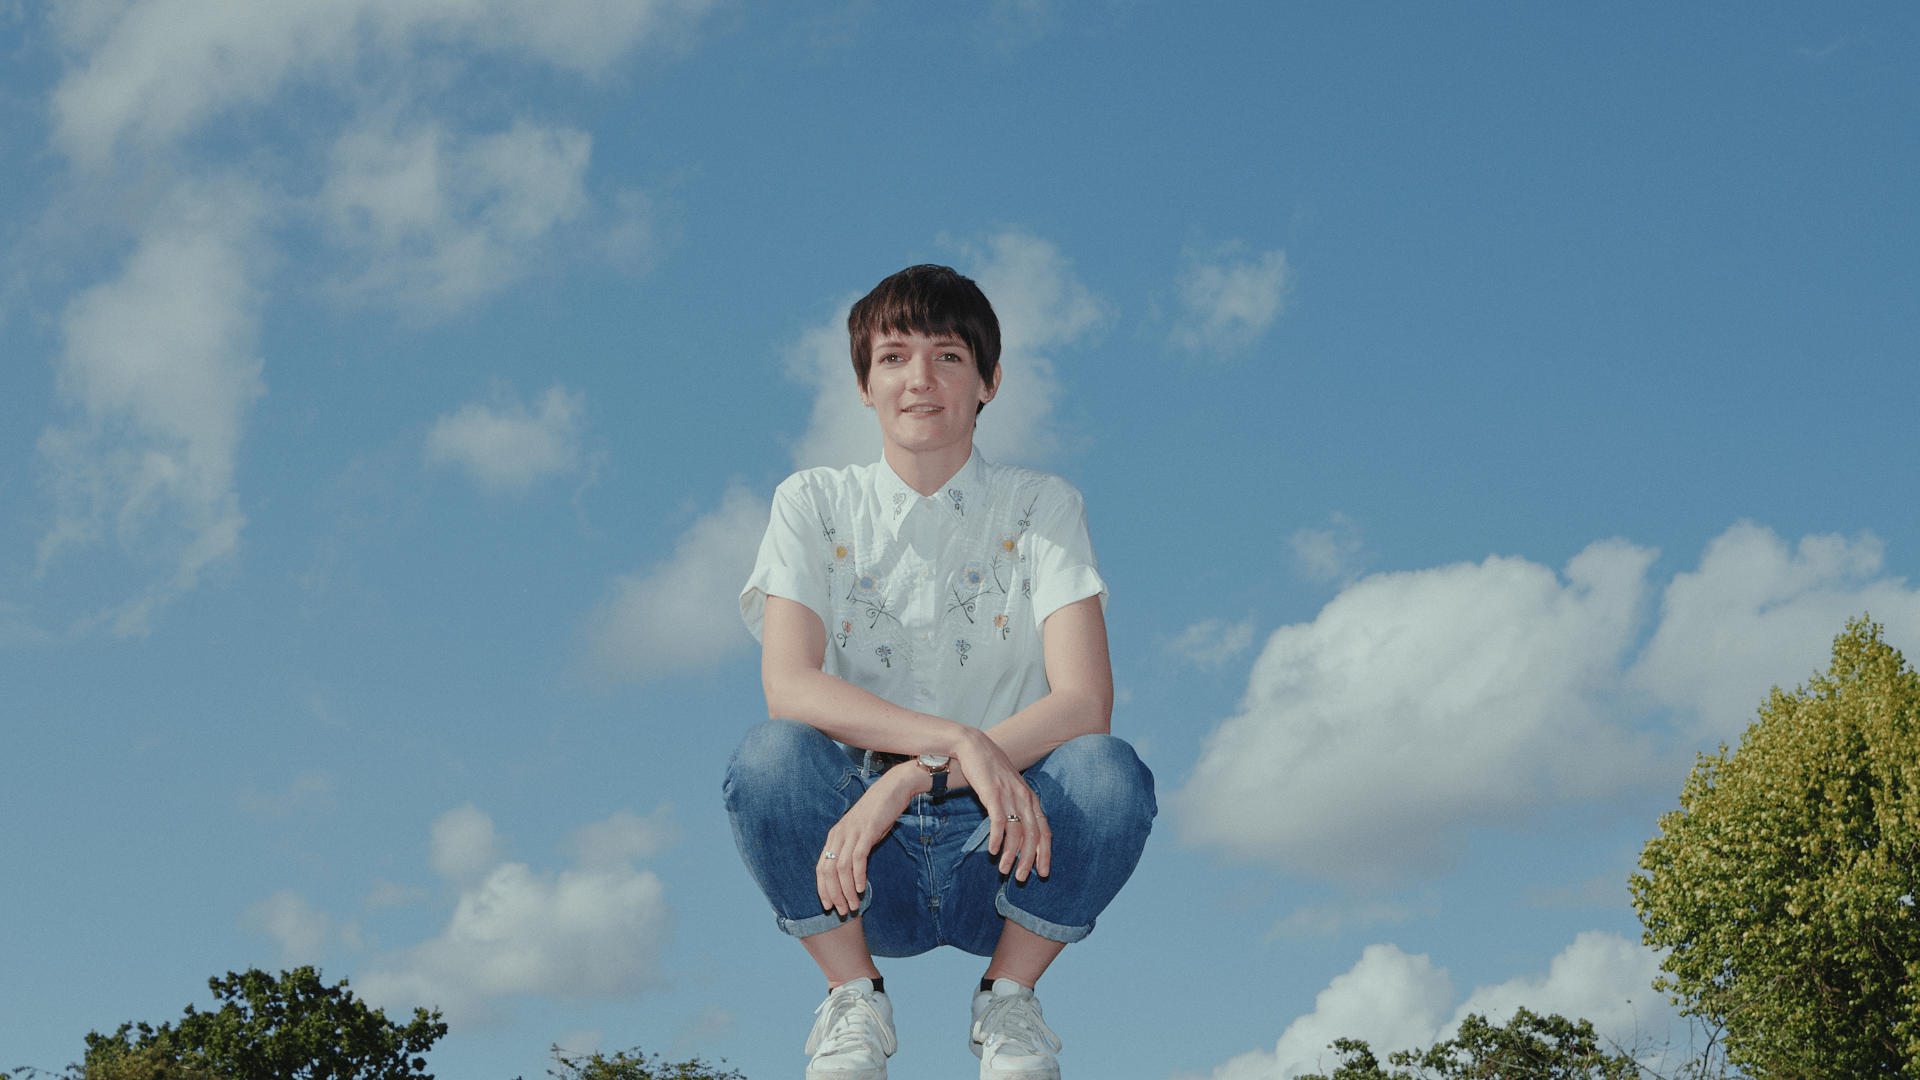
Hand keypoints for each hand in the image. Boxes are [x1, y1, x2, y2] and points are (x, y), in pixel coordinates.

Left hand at [816, 766, 919, 915]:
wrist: (892, 789)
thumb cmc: (877, 814)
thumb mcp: (860, 832)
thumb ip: (852, 849)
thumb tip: (850, 874)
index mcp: (834, 836)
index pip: (820, 868)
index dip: (822, 889)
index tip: (828, 906)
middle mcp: (839, 835)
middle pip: (828, 871)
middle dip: (834, 895)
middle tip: (843, 911)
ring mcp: (852, 832)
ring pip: (841, 868)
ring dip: (846, 891)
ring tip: (854, 906)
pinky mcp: (867, 831)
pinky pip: (858, 858)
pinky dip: (858, 876)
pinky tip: (862, 889)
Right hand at [951, 730, 1050, 882]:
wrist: (973, 746)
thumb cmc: (990, 770)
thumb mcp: (1009, 789)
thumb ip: (1017, 808)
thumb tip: (1018, 833)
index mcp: (1031, 798)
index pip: (1045, 830)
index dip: (1045, 853)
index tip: (1042, 873)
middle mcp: (1024, 797)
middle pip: (1033, 835)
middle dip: (1029, 860)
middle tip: (1022, 879)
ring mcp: (1009, 795)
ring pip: (1017, 831)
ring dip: (1010, 854)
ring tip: (1003, 870)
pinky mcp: (993, 793)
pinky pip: (998, 820)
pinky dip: (996, 838)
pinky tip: (991, 851)